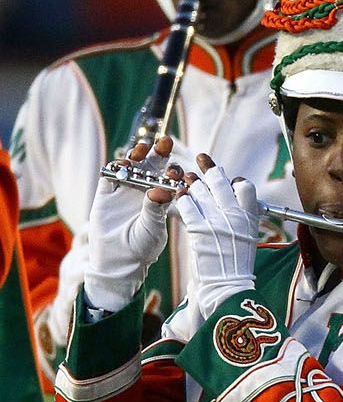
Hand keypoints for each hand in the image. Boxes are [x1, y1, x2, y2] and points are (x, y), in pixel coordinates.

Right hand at [84, 138, 178, 312]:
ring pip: (133, 165)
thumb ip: (156, 208)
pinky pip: (110, 174)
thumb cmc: (142, 247)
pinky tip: (124, 164)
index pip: (170, 178)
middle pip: (153, 165)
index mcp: (162, 197)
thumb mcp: (153, 227)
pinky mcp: (106, 192)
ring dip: (138, 154)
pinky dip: (117, 167)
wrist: (118, 259)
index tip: (177, 171)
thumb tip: (161, 189)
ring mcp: (125, 189)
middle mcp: (145, 189)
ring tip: (143, 148)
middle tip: (166, 142)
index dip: (174, 171)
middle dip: (160, 152)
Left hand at [173, 156, 261, 321]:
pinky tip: (177, 196)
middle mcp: (235, 216)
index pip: (245, 187)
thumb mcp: (248, 238)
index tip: (230, 180)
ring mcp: (217, 221)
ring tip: (186, 176)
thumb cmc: (237, 266)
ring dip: (192, 182)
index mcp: (250, 218)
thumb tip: (237, 204)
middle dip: (210, 168)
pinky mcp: (199, 229)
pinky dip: (181, 198)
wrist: (227, 286)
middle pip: (221, 183)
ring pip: (202, 190)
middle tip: (201, 158)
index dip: (235, 181)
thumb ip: (242, 219)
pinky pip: (187, 205)